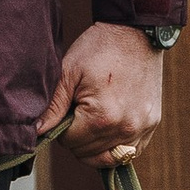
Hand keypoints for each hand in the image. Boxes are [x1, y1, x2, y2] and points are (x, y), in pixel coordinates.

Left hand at [43, 21, 164, 168]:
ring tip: (92, 118)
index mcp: (102, 117)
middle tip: (78, 109)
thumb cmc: (100, 48)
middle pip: (87, 153)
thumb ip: (53, 106)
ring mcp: (142, 128)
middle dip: (77, 136)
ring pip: (108, 157)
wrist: (136, 32)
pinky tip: (109, 125)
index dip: (61, 127)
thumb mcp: (69, 72)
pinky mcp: (152, 124)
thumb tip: (37, 132)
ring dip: (95, 144)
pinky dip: (116, 145)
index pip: (70, 142)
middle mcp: (125, 128)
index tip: (66, 107)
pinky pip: (130, 150)